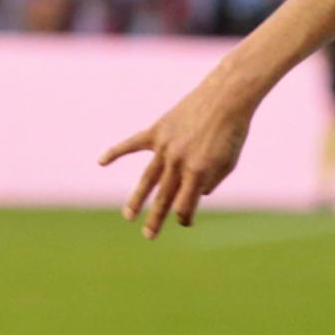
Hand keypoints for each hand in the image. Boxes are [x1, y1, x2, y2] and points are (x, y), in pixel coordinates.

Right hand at [100, 79, 256, 238]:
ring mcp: (165, 147)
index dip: (185, 217)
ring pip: (147, 178)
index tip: (185, 221)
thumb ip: (212, 181)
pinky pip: (132, 143)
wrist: (226, 98)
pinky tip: (101, 161)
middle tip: (148, 236)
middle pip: (163, 197)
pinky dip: (115, 151)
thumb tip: (200, 194)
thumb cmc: (232, 132)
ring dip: (137, 199)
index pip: (185, 205)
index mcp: (199, 173)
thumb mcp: (228, 162)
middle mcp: (178, 162)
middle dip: (156, 219)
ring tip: (128, 216)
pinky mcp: (157, 131)